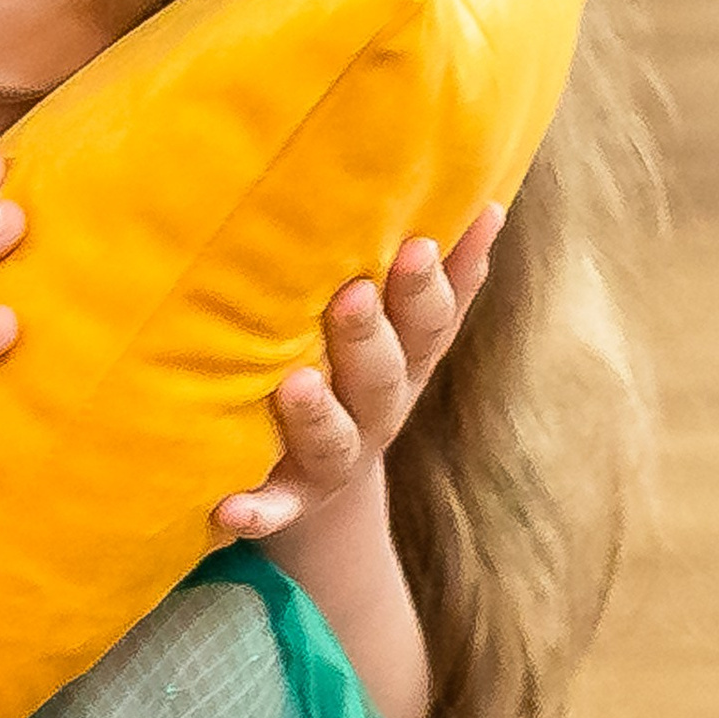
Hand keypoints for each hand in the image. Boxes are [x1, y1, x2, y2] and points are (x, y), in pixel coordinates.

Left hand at [212, 207, 502, 541]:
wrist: (318, 481)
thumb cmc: (356, 374)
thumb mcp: (407, 333)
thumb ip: (445, 277)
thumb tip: (489, 204)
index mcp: (405, 364)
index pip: (426, 326)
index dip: (425, 289)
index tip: (416, 244)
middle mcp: (376, 413)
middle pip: (380, 378)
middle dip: (368, 337)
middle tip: (351, 295)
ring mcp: (332, 462)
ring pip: (334, 442)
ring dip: (318, 417)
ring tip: (295, 385)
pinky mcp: (287, 502)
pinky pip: (272, 510)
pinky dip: (256, 512)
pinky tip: (230, 509)